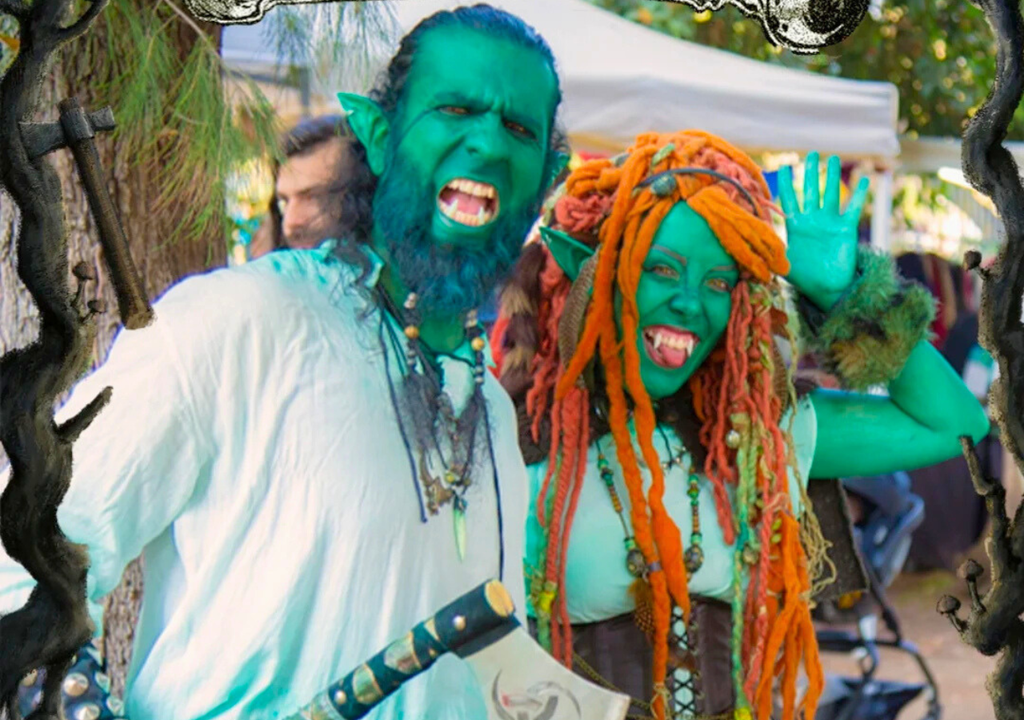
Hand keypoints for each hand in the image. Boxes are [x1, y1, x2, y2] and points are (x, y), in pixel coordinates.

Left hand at [779, 152, 869, 310]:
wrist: (826, 288)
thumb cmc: (804, 278)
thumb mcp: (782, 264)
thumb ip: (770, 252)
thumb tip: (751, 248)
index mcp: (796, 226)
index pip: (789, 199)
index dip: (787, 184)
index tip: (784, 167)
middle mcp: (812, 220)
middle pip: (810, 190)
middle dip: (810, 172)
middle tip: (810, 153)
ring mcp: (829, 222)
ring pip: (831, 194)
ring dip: (832, 176)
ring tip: (834, 158)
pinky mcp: (846, 228)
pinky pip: (853, 208)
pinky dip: (859, 195)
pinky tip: (864, 180)